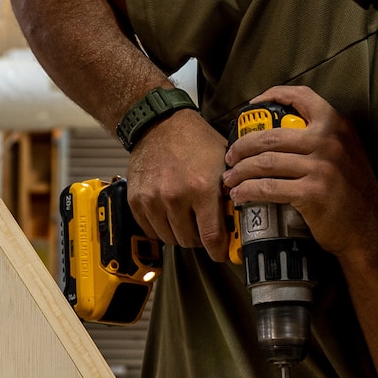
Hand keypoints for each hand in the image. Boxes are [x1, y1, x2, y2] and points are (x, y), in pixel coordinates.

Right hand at [126, 108, 232, 260]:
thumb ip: (232, 191)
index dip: (219, 251)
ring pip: (169, 238)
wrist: (159, 124)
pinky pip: (150, 230)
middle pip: (190, 241)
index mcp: (201, 188)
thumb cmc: (194, 140)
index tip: (222, 253)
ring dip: (180, 234)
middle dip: (200, 239)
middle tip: (204, 229)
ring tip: (186, 220)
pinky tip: (169, 215)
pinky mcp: (136, 201)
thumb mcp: (224, 162)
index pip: (211, 237)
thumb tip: (241, 219)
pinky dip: (160, 228)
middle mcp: (175, 197)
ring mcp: (152, 200)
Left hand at [222, 85, 377, 259]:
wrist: (370, 228)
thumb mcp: (347, 151)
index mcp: (337, 125)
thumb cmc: (354, 192)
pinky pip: (269, 188)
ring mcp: (321, 167)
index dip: (273, 95)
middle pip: (271, 136)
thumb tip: (280, 131)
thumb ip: (322, 137)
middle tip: (230, 156)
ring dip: (240, 171)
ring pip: (265, 162)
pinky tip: (241, 195)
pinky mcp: (312, 193)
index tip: (252, 105)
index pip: (302, 96)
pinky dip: (248, 191)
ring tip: (230, 179)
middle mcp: (329, 142)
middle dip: (242, 146)